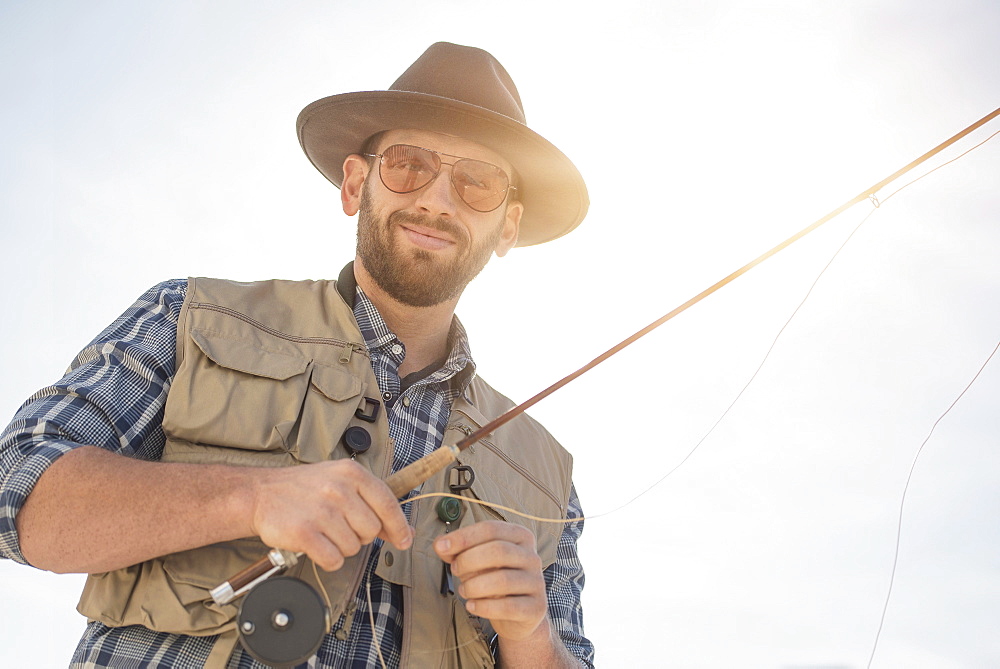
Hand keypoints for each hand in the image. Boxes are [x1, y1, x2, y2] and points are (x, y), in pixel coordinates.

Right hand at [249, 459, 411, 570]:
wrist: (261, 493)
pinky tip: (317, 545)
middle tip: (339, 526)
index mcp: (351, 473)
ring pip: (353, 547)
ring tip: (324, 531)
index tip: (404, 540)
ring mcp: (321, 511)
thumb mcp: (340, 481)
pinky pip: (333, 560)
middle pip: (371, 530)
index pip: (388, 503)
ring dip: (340, 547)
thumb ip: (371, 502)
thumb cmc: (304, 488)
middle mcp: (338, 490)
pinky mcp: (304, 533)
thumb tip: (402, 531)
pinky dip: (327, 559)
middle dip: (360, 535)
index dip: (398, 526)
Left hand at [434, 520, 546, 641]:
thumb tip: (440, 545)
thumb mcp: (477, 560)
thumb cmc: (495, 580)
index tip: (441, 546)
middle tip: (455, 570)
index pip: (491, 529)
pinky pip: (508, 606)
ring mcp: (537, 582)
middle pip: (498, 551)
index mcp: (519, 536)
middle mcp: (532, 556)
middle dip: (468, 561)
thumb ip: (458, 550)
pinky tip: (472, 606)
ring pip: (502, 580)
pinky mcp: (536, 607)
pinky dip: (484, 607)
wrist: (519, 615)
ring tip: (464, 590)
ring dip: (474, 586)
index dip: (464, 537)